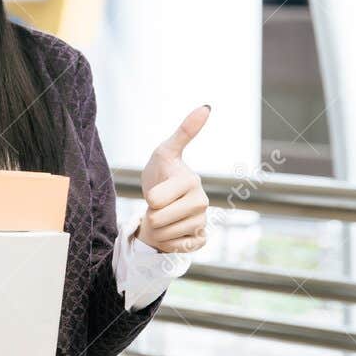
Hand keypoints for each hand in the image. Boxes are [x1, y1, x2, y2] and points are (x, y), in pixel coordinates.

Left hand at [135, 104, 210, 252]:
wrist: (162, 201)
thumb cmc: (162, 173)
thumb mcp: (165, 152)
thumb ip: (184, 132)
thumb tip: (206, 106)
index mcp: (191, 182)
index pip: (155, 200)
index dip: (149, 198)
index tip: (157, 190)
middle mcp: (202, 202)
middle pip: (158, 220)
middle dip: (151, 216)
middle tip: (158, 206)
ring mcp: (202, 222)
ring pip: (164, 236)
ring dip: (158, 230)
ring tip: (164, 217)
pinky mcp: (200, 239)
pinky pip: (176, 248)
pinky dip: (168, 243)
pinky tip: (172, 231)